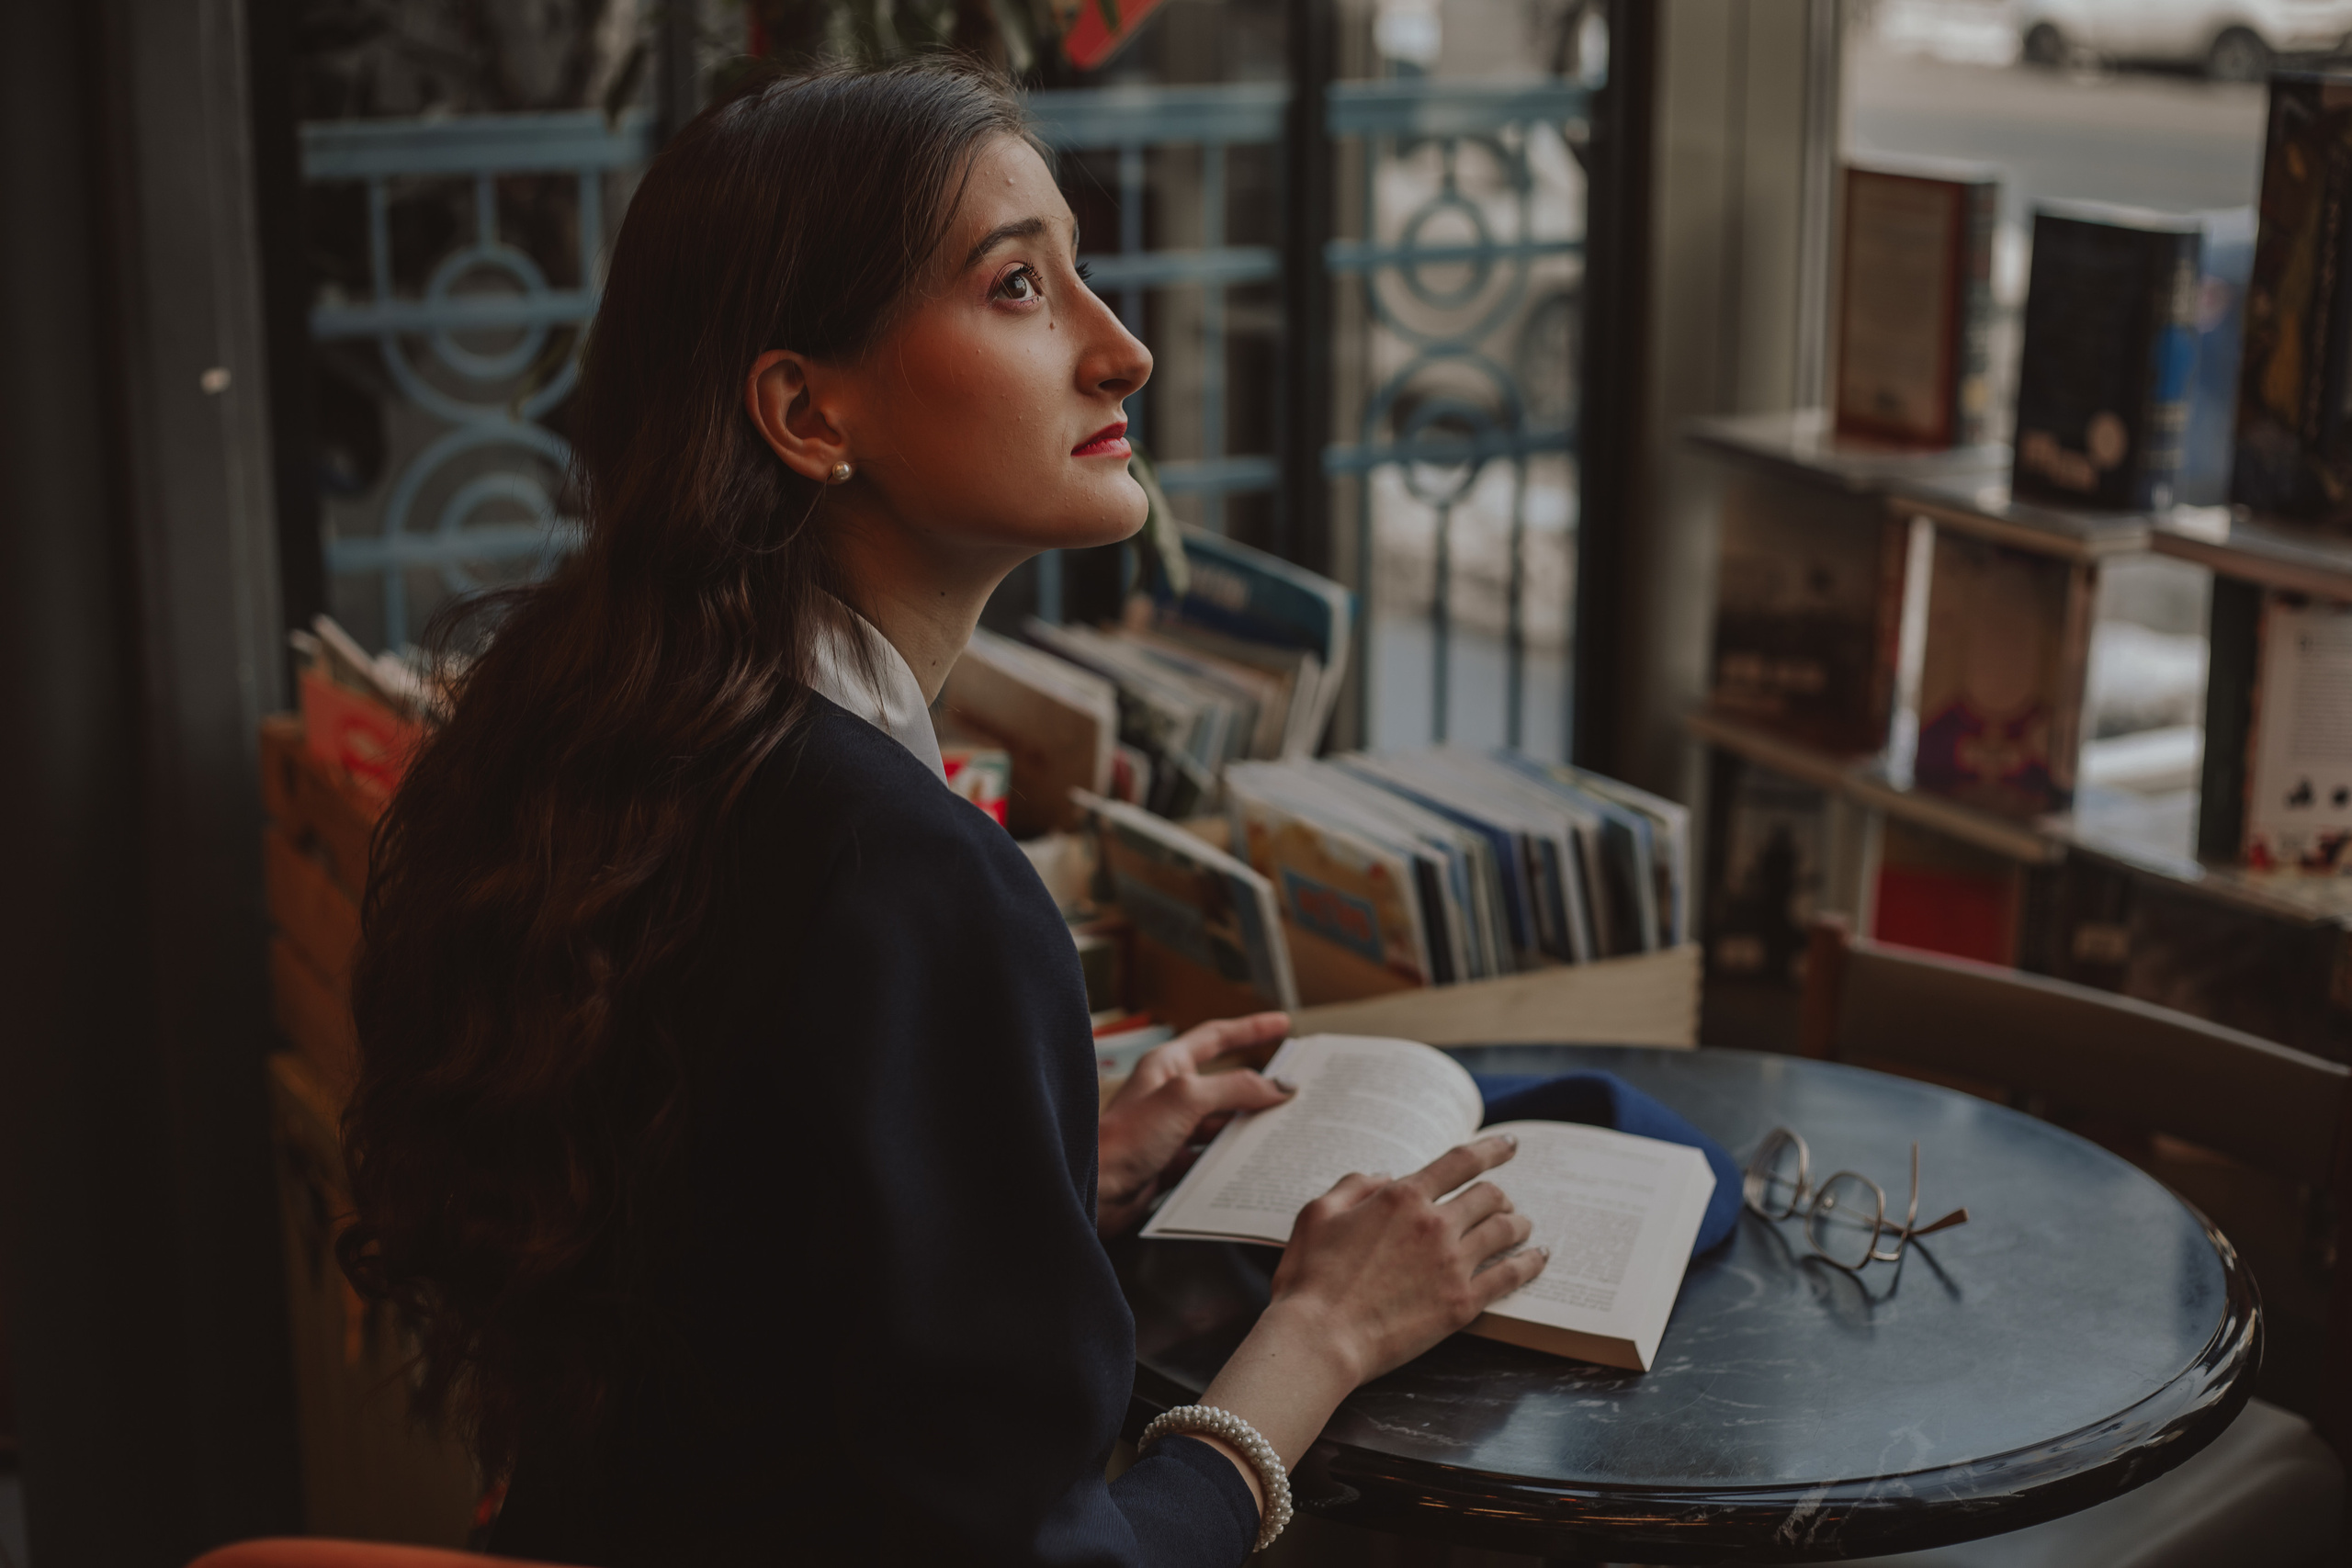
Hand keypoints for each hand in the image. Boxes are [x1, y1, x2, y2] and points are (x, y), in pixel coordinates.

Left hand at [1095, 1012, 1293, 1236]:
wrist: (1094, 1191)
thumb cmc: (1125, 1138)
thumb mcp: (1186, 1099)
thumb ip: (1235, 1088)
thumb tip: (1279, 1085)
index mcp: (1167, 1066)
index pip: (1216, 1038)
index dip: (1250, 1029)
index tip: (1281, 1023)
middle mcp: (1168, 1095)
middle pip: (1225, 1085)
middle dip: (1260, 1087)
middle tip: (1297, 1088)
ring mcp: (1170, 1130)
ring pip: (1221, 1124)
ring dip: (1250, 1127)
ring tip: (1286, 1128)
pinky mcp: (1171, 1163)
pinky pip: (1212, 1156)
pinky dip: (1234, 1159)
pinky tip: (1256, 1163)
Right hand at [1264, 1135, 1545, 1386]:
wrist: (1321, 1338)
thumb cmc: (1311, 1277)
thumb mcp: (1317, 1213)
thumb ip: (1353, 1185)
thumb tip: (1383, 1176)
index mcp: (1402, 1198)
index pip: (1461, 1162)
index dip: (1491, 1149)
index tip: (1509, 1145)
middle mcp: (1435, 1224)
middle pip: (1490, 1196)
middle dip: (1501, 1194)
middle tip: (1504, 1201)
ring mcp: (1453, 1265)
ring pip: (1506, 1231)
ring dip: (1519, 1223)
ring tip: (1523, 1225)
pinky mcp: (1462, 1303)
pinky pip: (1511, 1277)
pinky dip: (1531, 1264)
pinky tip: (1539, 1259)